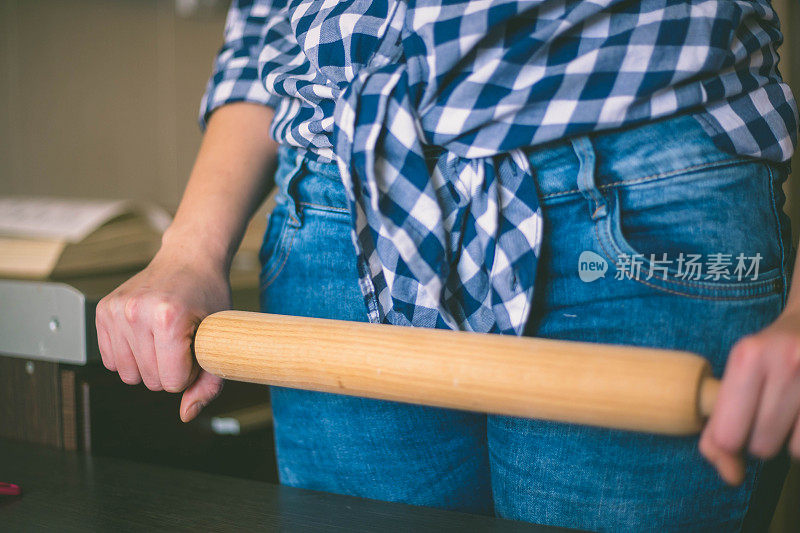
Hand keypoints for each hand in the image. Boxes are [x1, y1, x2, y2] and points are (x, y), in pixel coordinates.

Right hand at [95, 249, 230, 421]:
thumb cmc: (208, 296)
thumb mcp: (220, 337)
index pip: (172, 382)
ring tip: (164, 339)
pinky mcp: (103, 311)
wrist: (189, 258)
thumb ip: (209, 382)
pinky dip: (129, 356)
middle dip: (170, 370)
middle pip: (150, 380)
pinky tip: (146, 336)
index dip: (189, 373)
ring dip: (148, 365)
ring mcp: (116, 310)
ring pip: (127, 374)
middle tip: (182, 341)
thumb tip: (186, 414)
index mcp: (168, 318)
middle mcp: (137, 312)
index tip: (195, 351)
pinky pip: (110, 360)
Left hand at [699, 308, 799, 483]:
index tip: (737, 429)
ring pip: (795, 450)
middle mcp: (786, 361)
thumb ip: (720, 426)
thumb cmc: (769, 354)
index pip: (727, 434)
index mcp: (748, 356)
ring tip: (793, 410)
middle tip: (770, 411)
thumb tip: (731, 476)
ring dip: (792, 440)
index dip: (730, 442)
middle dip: (762, 438)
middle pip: (762, 445)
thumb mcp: (737, 375)